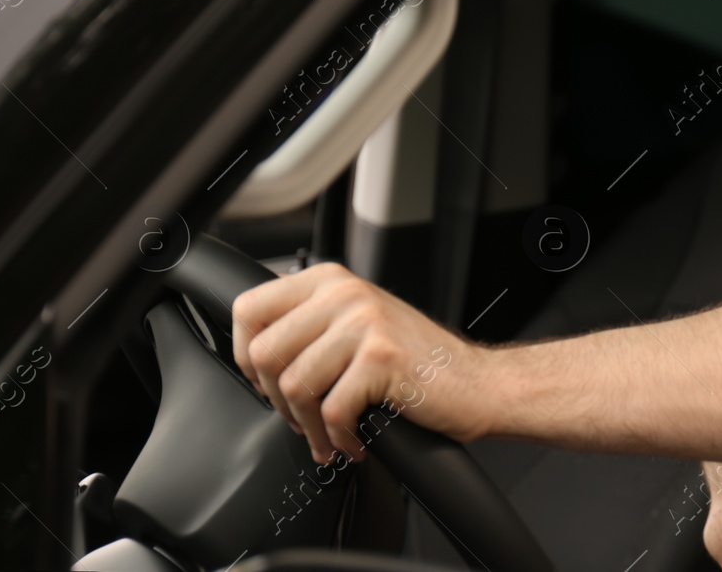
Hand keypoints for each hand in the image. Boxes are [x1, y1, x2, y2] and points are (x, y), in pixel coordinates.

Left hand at [231, 262, 484, 463]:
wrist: (476, 384)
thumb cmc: (417, 364)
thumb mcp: (357, 325)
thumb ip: (310, 324)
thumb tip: (251, 352)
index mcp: (330, 280)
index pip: (249, 308)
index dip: (245, 356)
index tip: (267, 382)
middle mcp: (345, 293)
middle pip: (264, 354)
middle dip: (277, 400)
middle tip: (303, 419)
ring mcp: (364, 322)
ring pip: (294, 386)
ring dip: (308, 427)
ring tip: (329, 436)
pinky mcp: (381, 357)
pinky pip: (331, 411)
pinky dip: (338, 439)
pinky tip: (354, 441)